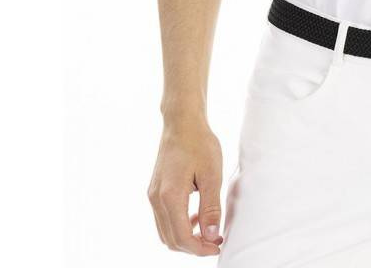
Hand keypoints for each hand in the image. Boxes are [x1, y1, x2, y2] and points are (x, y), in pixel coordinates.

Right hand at [147, 113, 224, 254]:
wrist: (182, 121)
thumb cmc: (199, 143)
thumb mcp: (211, 175)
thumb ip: (210, 207)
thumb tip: (210, 235)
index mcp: (170, 196)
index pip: (182, 237)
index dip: (200, 248)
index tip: (218, 245)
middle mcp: (156, 199)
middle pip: (171, 240)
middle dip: (193, 247)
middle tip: (214, 240)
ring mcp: (153, 195)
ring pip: (165, 231)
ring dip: (185, 237)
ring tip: (207, 229)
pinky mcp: (155, 190)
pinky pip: (163, 218)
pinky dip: (178, 225)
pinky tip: (195, 216)